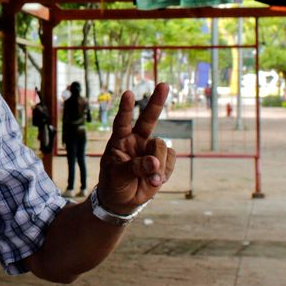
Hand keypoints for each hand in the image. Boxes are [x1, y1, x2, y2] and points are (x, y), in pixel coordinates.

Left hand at [96, 83, 174, 215]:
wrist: (123, 201)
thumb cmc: (114, 184)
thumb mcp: (118, 177)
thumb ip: (135, 168)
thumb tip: (155, 162)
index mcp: (120, 141)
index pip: (122, 122)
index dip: (126, 109)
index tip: (129, 94)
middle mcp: (136, 140)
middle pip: (148, 119)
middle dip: (156, 101)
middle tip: (164, 84)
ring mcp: (150, 149)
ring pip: (161, 146)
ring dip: (157, 164)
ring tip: (150, 180)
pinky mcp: (163, 160)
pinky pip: (171, 158)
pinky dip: (165, 171)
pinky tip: (156, 180)